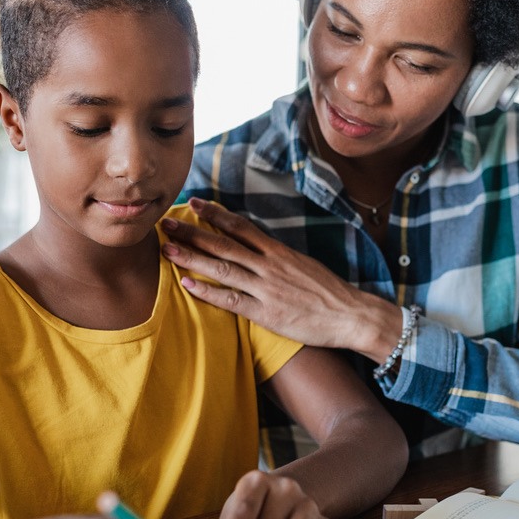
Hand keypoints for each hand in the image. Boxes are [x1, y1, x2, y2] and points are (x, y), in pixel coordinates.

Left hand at [161, 198, 399, 361]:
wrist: (351, 315)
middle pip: (224, 244)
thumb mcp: (304, 265)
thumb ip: (279, 258)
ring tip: (167, 249)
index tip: (194, 203)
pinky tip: (187, 284)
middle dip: (193, 232)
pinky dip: (208, 292)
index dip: (215, 214)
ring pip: (222, 268)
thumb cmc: (329, 292)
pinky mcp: (267, 313)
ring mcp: (267, 289)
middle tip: (166, 222)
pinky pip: (231, 300)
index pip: (241, 227)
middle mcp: (270, 266)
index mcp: (279, 252)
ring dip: (192, 258)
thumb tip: (259, 249)